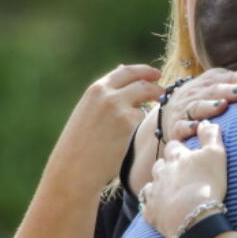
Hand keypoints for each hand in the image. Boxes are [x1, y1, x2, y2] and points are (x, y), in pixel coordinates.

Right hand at [44, 64, 162, 197]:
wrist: (74, 169)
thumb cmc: (78, 143)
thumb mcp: (88, 110)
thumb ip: (106, 92)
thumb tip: (123, 68)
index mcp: (96, 90)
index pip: (126, 71)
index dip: (144, 71)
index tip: (156, 75)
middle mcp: (109, 96)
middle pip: (143, 83)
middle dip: (156, 87)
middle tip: (163, 91)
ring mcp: (121, 110)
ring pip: (145, 105)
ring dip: (147, 112)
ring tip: (133, 127)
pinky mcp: (130, 126)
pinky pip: (143, 123)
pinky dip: (140, 129)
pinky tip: (126, 140)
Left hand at [143, 121, 228, 237]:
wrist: (192, 215)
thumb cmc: (207, 183)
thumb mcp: (216, 154)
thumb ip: (210, 135)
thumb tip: (204, 122)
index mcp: (176, 157)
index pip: (174, 146)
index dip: (180, 149)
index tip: (187, 153)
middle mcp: (161, 172)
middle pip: (160, 164)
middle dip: (167, 166)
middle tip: (180, 173)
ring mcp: (154, 192)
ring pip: (152, 184)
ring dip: (160, 184)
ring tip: (172, 191)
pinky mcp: (151, 212)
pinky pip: (148, 206)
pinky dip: (154, 206)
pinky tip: (162, 209)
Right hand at [159, 67, 236, 142]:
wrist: (167, 111)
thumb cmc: (205, 98)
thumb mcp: (221, 85)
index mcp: (212, 81)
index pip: (230, 78)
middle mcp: (198, 92)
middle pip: (214, 90)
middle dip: (229, 90)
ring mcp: (186, 109)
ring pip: (197, 106)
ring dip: (209, 106)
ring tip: (222, 106)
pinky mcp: (175, 127)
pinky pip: (180, 127)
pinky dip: (187, 128)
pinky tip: (196, 128)